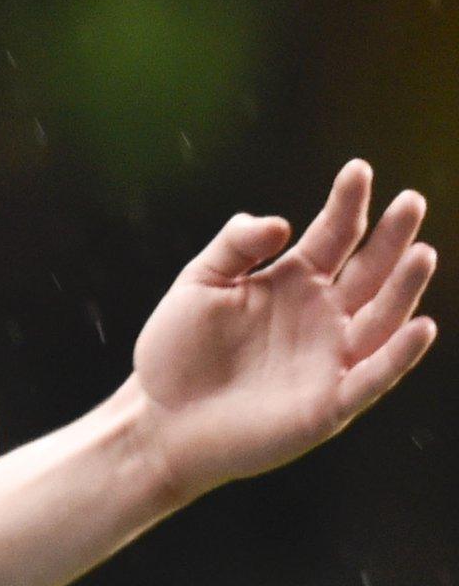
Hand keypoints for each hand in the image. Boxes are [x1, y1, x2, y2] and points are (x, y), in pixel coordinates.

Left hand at [132, 160, 438, 503]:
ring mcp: (329, 358)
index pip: (331, 236)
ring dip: (403, 288)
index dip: (347, 204)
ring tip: (422, 252)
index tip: (359, 169)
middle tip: (412, 200)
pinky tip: (421, 325)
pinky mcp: (329, 403)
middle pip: (367, 271)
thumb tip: (280, 223)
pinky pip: (373, 376)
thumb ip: (234, 247)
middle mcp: (321, 316)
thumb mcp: (199, 284)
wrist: (162, 416)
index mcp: (291, 282)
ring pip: (381, 318)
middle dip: (390, 237)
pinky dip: (399, 354)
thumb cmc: (179, 350)